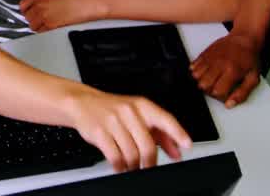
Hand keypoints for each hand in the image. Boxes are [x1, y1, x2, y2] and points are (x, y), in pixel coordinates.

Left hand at [20, 0, 106, 32]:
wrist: (86, 1)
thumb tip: (34, 7)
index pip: (23, 5)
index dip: (26, 10)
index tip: (29, 12)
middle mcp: (39, 5)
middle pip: (27, 17)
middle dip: (32, 18)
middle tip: (40, 19)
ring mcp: (44, 16)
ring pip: (32, 26)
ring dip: (37, 26)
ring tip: (46, 23)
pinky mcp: (51, 25)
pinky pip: (41, 32)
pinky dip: (44, 31)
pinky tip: (51, 27)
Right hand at [64, 89, 191, 171]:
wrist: (82, 103)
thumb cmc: (113, 109)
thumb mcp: (138, 115)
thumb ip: (160, 133)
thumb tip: (177, 151)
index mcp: (142, 106)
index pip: (165, 119)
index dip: (178, 133)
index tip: (186, 145)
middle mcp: (129, 112)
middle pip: (148, 145)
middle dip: (150, 162)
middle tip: (148, 167)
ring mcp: (113, 122)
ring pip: (131, 154)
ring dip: (133, 166)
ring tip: (131, 166)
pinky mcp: (99, 132)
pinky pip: (115, 157)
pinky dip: (119, 166)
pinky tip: (120, 165)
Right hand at [190, 31, 261, 107]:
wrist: (245, 38)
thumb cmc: (250, 59)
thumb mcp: (253, 79)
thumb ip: (242, 94)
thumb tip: (228, 105)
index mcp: (232, 71)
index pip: (217, 92)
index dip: (221, 97)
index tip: (226, 92)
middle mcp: (218, 64)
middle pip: (203, 85)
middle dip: (209, 90)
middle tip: (218, 86)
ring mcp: (210, 58)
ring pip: (195, 76)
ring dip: (202, 81)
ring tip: (212, 79)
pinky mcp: (204, 53)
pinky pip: (192, 66)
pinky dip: (196, 71)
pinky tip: (206, 72)